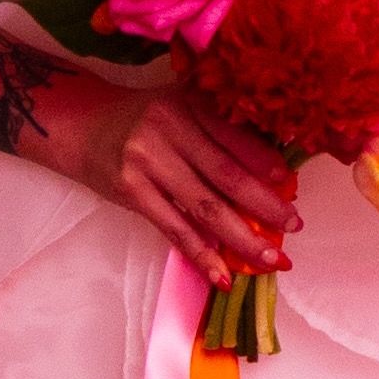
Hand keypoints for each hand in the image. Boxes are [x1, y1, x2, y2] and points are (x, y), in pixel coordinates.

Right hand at [31, 75, 300, 290]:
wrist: (85, 125)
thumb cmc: (147, 119)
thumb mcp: (183, 106)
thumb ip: (220, 129)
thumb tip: (276, 171)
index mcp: (189, 103)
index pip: (235, 137)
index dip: (266, 164)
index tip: (292, 186)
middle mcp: (168, 128)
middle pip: (226, 175)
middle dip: (265, 206)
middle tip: (293, 225)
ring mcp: (147, 162)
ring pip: (205, 208)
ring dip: (242, 238)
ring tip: (271, 258)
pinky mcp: (131, 191)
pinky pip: (174, 229)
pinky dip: (202, 255)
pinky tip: (223, 275)